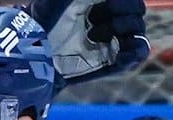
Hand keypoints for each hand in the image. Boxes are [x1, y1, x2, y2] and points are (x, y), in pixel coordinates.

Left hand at [28, 0, 149, 84]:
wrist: (33, 57)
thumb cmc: (41, 22)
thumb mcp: (58, 1)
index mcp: (99, 0)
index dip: (122, 1)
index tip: (105, 4)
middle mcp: (108, 18)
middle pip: (137, 10)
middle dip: (121, 13)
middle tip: (93, 20)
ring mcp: (111, 40)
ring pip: (139, 30)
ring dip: (121, 30)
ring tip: (92, 36)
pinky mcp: (111, 61)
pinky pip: (138, 53)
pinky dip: (135, 51)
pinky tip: (119, 52)